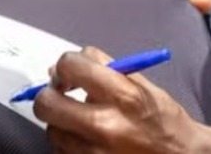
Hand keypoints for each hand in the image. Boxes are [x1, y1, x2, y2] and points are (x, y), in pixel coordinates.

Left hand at [33, 47, 201, 153]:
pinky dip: (68, 143)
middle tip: (60, 94)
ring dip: (60, 122)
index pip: (71, 66)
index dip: (66, 66)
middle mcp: (105, 125)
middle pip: (47, 103)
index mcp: (123, 96)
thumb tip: (61, 68)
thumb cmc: (163, 119)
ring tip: (80, 121)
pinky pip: (62, 152)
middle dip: (49, 95)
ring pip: (51, 130)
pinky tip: (85, 139)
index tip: (69, 74)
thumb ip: (104, 69)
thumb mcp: (141, 84)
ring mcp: (95, 153)